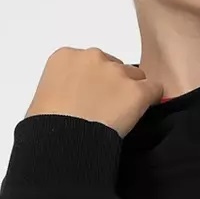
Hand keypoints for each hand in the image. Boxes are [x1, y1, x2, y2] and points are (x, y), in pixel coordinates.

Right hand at [24, 48, 165, 137]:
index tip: (92, 98)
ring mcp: (116, 73)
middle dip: (113, 86)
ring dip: (131, 94)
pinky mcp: (136, 91)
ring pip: (135, 78)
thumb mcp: (44, 98)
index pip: (91, 63)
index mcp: (67, 57)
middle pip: (114, 67)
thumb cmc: (47, 126)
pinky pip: (155, 90)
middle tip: (106, 110)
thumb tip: (72, 101)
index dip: (94, 82)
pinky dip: (151, 101)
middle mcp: (93, 58)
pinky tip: (141, 114)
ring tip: (120, 117)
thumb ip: (63, 88)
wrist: (62, 141)